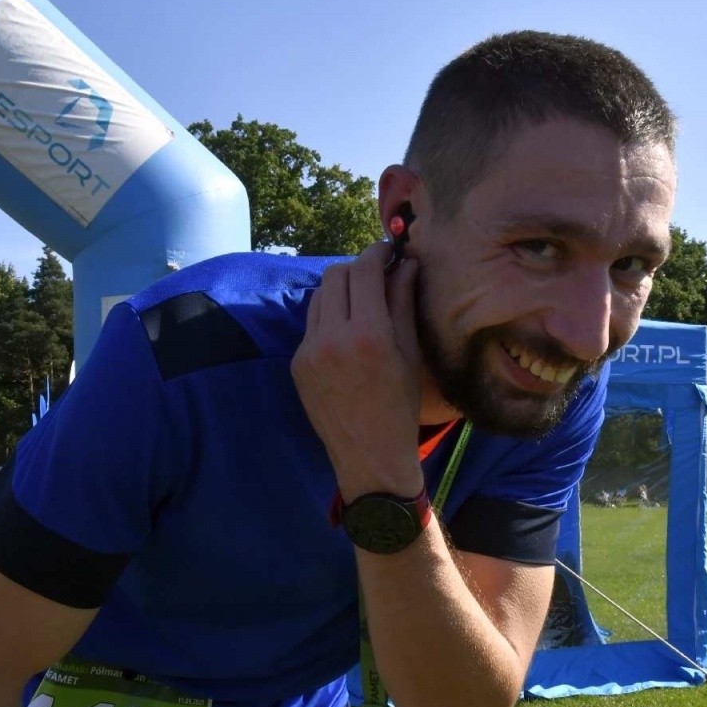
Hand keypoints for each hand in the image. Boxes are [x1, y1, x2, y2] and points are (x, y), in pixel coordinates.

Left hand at [292, 241, 424, 498]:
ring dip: (341, 292)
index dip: (376, 252)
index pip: (363, 270)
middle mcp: (332, 338)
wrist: (369, 455)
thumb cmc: (400, 407)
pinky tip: (347, 337)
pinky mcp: (297, 364)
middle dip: (357, 269)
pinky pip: (312, 325)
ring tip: (362, 305)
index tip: (388, 251)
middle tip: (376, 276)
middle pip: (335, 276)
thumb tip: (406, 264)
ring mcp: (309, 351)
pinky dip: (330, 319)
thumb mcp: (409, 353)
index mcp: (367, 334)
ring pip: (319, 297)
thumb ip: (403, 303)